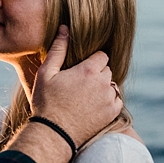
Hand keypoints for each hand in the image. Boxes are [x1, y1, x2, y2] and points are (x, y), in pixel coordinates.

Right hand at [8, 27, 121, 162]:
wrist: (54, 134)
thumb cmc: (47, 103)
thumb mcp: (46, 73)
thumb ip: (58, 49)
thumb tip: (65, 28)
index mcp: (88, 70)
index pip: (101, 55)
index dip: (91, 60)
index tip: (80, 69)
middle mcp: (103, 83)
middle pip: (107, 69)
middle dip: (96, 73)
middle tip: (79, 83)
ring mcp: (109, 99)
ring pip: (112, 85)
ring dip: (103, 87)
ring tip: (85, 96)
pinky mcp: (111, 114)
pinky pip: (116, 100)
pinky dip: (109, 101)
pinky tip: (93, 106)